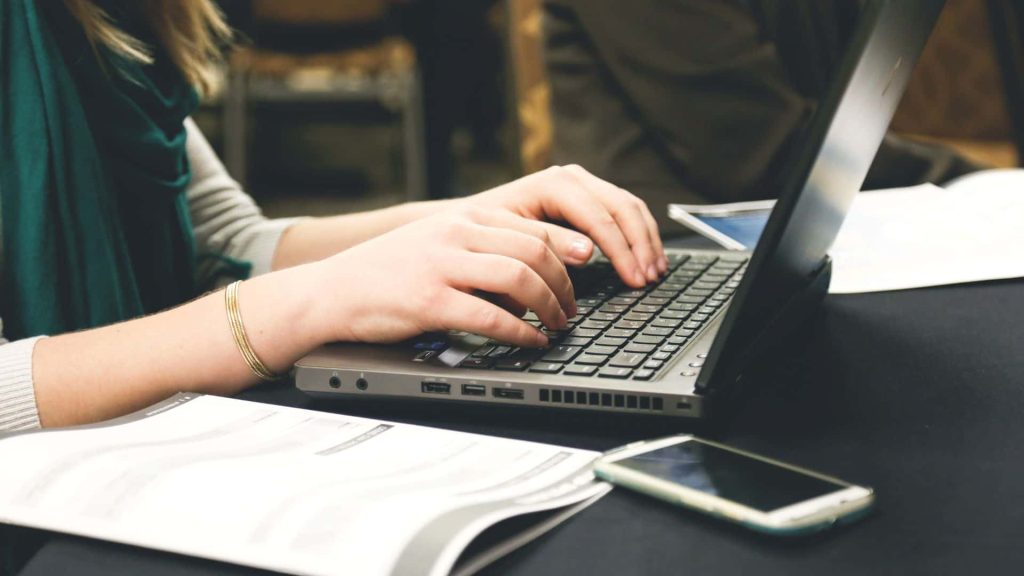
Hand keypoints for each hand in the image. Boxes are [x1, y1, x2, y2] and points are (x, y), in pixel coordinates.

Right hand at [310, 207, 577, 346]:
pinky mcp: (429, 300)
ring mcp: (442, 265)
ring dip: (549, 306)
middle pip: (534, 251)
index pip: (532, 228)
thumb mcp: (436, 243)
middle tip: (571, 310)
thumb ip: (479, 249)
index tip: (585, 273)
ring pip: (519, 278)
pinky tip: (531, 341)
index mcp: (462, 218)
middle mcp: (455, 233)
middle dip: (564, 284)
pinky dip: (520, 332)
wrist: (331, 291)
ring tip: (557, 326)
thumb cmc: (386, 273)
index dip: (567, 253)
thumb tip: (531, 276)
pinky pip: (491, 316)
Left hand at [461, 165, 666, 286]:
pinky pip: (624, 212)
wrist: (467, 222)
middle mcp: (571, 178)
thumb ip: (548, 243)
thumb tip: (588, 252)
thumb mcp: (510, 240)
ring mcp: (582, 185)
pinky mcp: (587, 197)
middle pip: (622, 207)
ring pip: (629, 207)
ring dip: (646, 240)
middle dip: (640, 245)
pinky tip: (647, 258)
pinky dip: (640, 235)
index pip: (600, 216)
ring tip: (655, 272)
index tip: (634, 278)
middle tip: (649, 279)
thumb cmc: (483, 234)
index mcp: (553, 184)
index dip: (621, 250)